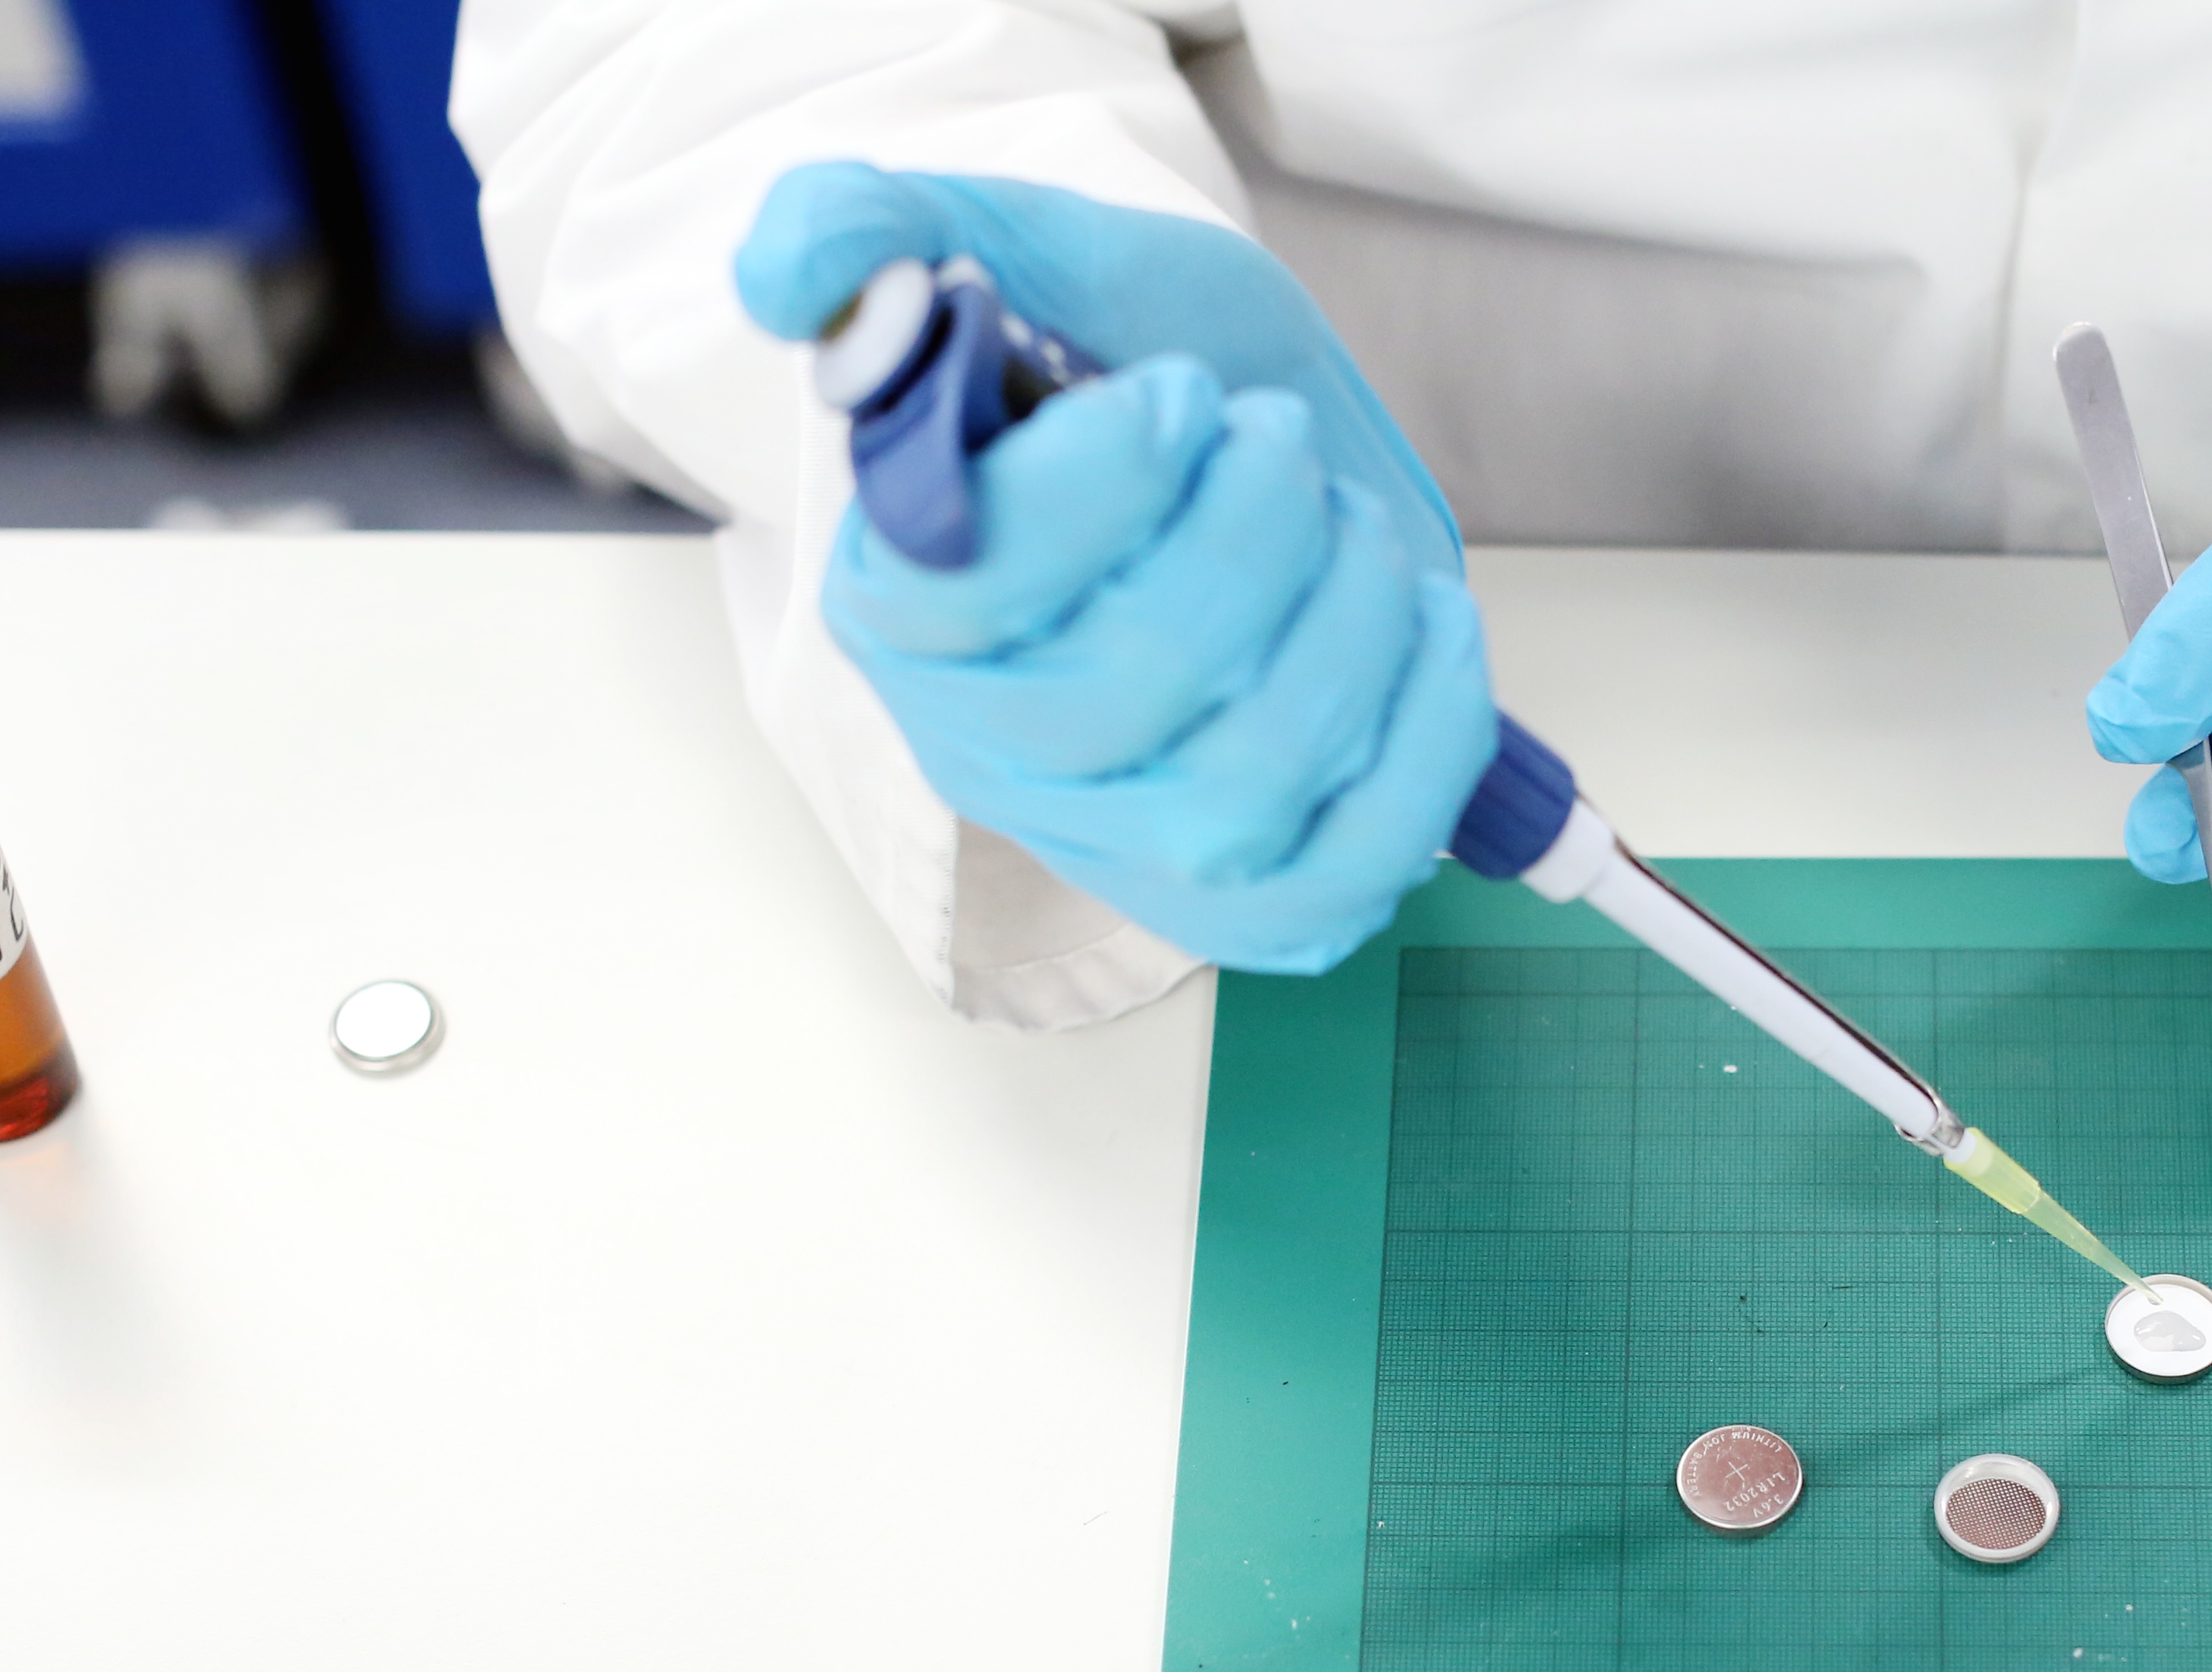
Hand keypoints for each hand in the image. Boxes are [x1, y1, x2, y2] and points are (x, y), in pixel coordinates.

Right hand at [736, 166, 1491, 973]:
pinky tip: (1429, 624)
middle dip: (1259, 523)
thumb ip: (879, 229)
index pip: (969, 588)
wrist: (1254, 448)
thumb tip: (783, 276)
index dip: (1104, 482)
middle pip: (1140, 677)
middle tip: (1279, 443)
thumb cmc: (1134, 367)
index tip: (1178, 394)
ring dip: (1352, 614)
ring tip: (1350, 525)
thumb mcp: (1023, 253)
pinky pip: (1352, 872)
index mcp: (898, 601)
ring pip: (1253, 780)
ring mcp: (1122, 840)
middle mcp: (990, 745)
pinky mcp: (1251, 902)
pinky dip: (1427, 737)